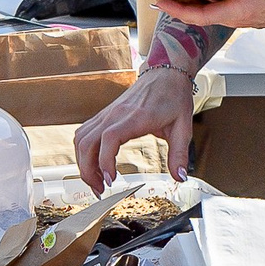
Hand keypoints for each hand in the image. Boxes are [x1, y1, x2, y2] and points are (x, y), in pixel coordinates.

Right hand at [76, 66, 196, 192]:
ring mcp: (107, 114)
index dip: (105, 161)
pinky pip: (84, 133)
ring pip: (81, 139)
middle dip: (88, 171)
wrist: (165, 74)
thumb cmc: (173, 97)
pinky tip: (94, 164)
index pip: (109, 138)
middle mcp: (115, 114)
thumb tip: (179, 178)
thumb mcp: (183, 127)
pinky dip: (83, 151)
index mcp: (135, 117)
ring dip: (83, 163)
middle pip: (87, 142)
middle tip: (100, 191)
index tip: (110, 181)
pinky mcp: (104, 115)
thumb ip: (179, 154)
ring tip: (96, 181)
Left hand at [160, 0, 264, 37]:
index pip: (201, 16)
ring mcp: (237, 16)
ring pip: (205, 12)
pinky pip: (215, 9)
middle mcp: (235, 16)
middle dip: (177, 2)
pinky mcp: (242, 13)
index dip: (179, 9)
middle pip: (197, 14)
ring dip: (188, 1)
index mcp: (241, 9)